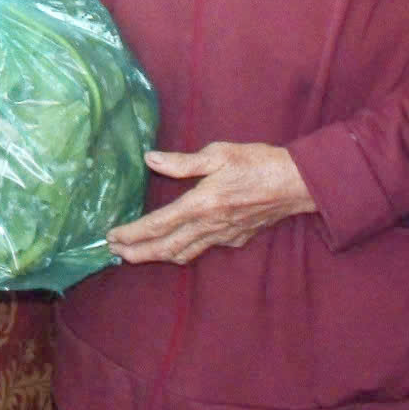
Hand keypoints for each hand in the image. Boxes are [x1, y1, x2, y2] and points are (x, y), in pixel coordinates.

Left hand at [106, 142, 316, 265]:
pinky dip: (182, 251)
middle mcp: (210, 226)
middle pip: (166, 248)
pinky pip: (202, 249)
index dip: (133, 233)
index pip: (158, 224)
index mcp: (201, 204)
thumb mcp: (218, 154)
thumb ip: (182, 162)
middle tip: (114, 253)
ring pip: (184, 253)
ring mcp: (224, 236)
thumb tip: (150, 159)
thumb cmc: (257, 163)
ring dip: (157, 255)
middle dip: (138, 253)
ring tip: (136, 254)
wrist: (296, 184)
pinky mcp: (235, 239)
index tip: (112, 237)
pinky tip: (174, 245)